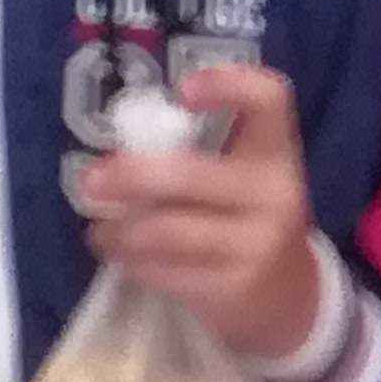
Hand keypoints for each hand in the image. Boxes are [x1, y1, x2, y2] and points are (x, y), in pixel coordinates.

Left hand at [78, 60, 324, 362]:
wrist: (289, 297)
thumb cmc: (249, 219)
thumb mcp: (246, 179)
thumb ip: (202, 154)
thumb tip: (117, 145)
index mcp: (276, 154)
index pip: (269, 100)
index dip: (228, 84)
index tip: (182, 89)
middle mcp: (274, 195)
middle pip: (191, 175)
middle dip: (131, 176)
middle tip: (91, 180)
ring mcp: (255, 246)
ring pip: (166, 230)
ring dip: (119, 230)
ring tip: (100, 230)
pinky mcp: (231, 290)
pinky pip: (163, 271)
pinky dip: (132, 262)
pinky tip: (123, 256)